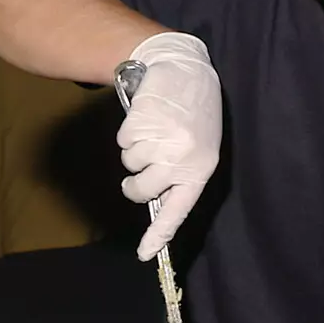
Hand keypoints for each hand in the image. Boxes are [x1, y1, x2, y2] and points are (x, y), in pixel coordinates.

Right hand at [117, 32, 221, 260]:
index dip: (159, 234)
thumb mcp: (199, 145)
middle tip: (141, 168)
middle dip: (134, 183)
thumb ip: (181, 172)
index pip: (178, 210)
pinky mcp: (142, 124)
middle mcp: (182, 159)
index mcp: (200, 168)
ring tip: (154, 130)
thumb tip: (158, 200)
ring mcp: (161, 142)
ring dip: (134, 149)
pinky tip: (146, 117)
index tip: (144, 255)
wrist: (185, 67)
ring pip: (129, 164)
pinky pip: (123, 142)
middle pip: (141, 191)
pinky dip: (128, 131)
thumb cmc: (194, 111)